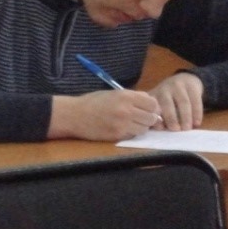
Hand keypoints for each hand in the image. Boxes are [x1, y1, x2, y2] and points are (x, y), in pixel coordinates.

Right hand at [48, 90, 162, 140]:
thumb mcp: (113, 93)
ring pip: (144, 128)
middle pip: (151, 117)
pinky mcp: (118, 135)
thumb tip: (150, 103)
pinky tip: (121, 128)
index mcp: (125, 96)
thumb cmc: (93, 102)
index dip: (152, 107)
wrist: (74, 115)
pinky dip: (131, 133)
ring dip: (140, 127)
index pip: (153, 104)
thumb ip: (132, 97)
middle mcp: (127, 110)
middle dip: (148, 118)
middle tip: (139, 117)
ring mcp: (123, 124)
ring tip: (130, 123)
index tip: (146, 108)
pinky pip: (133, 135)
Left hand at [147, 72, 204, 130]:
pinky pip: (195, 100)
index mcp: (154, 95)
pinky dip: (197, 113)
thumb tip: (161, 129)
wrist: (186, 80)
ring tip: (187, 128)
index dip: (155, 116)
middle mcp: (164, 89)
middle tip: (175, 129)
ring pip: (183, 101)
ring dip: (185, 116)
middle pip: (166, 102)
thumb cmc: (170, 99)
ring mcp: (178, 86)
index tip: (160, 128)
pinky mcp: (191, 86)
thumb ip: (160, 116)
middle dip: (170, 117)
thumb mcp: (161, 104)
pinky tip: (197, 123)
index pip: (152, 106)